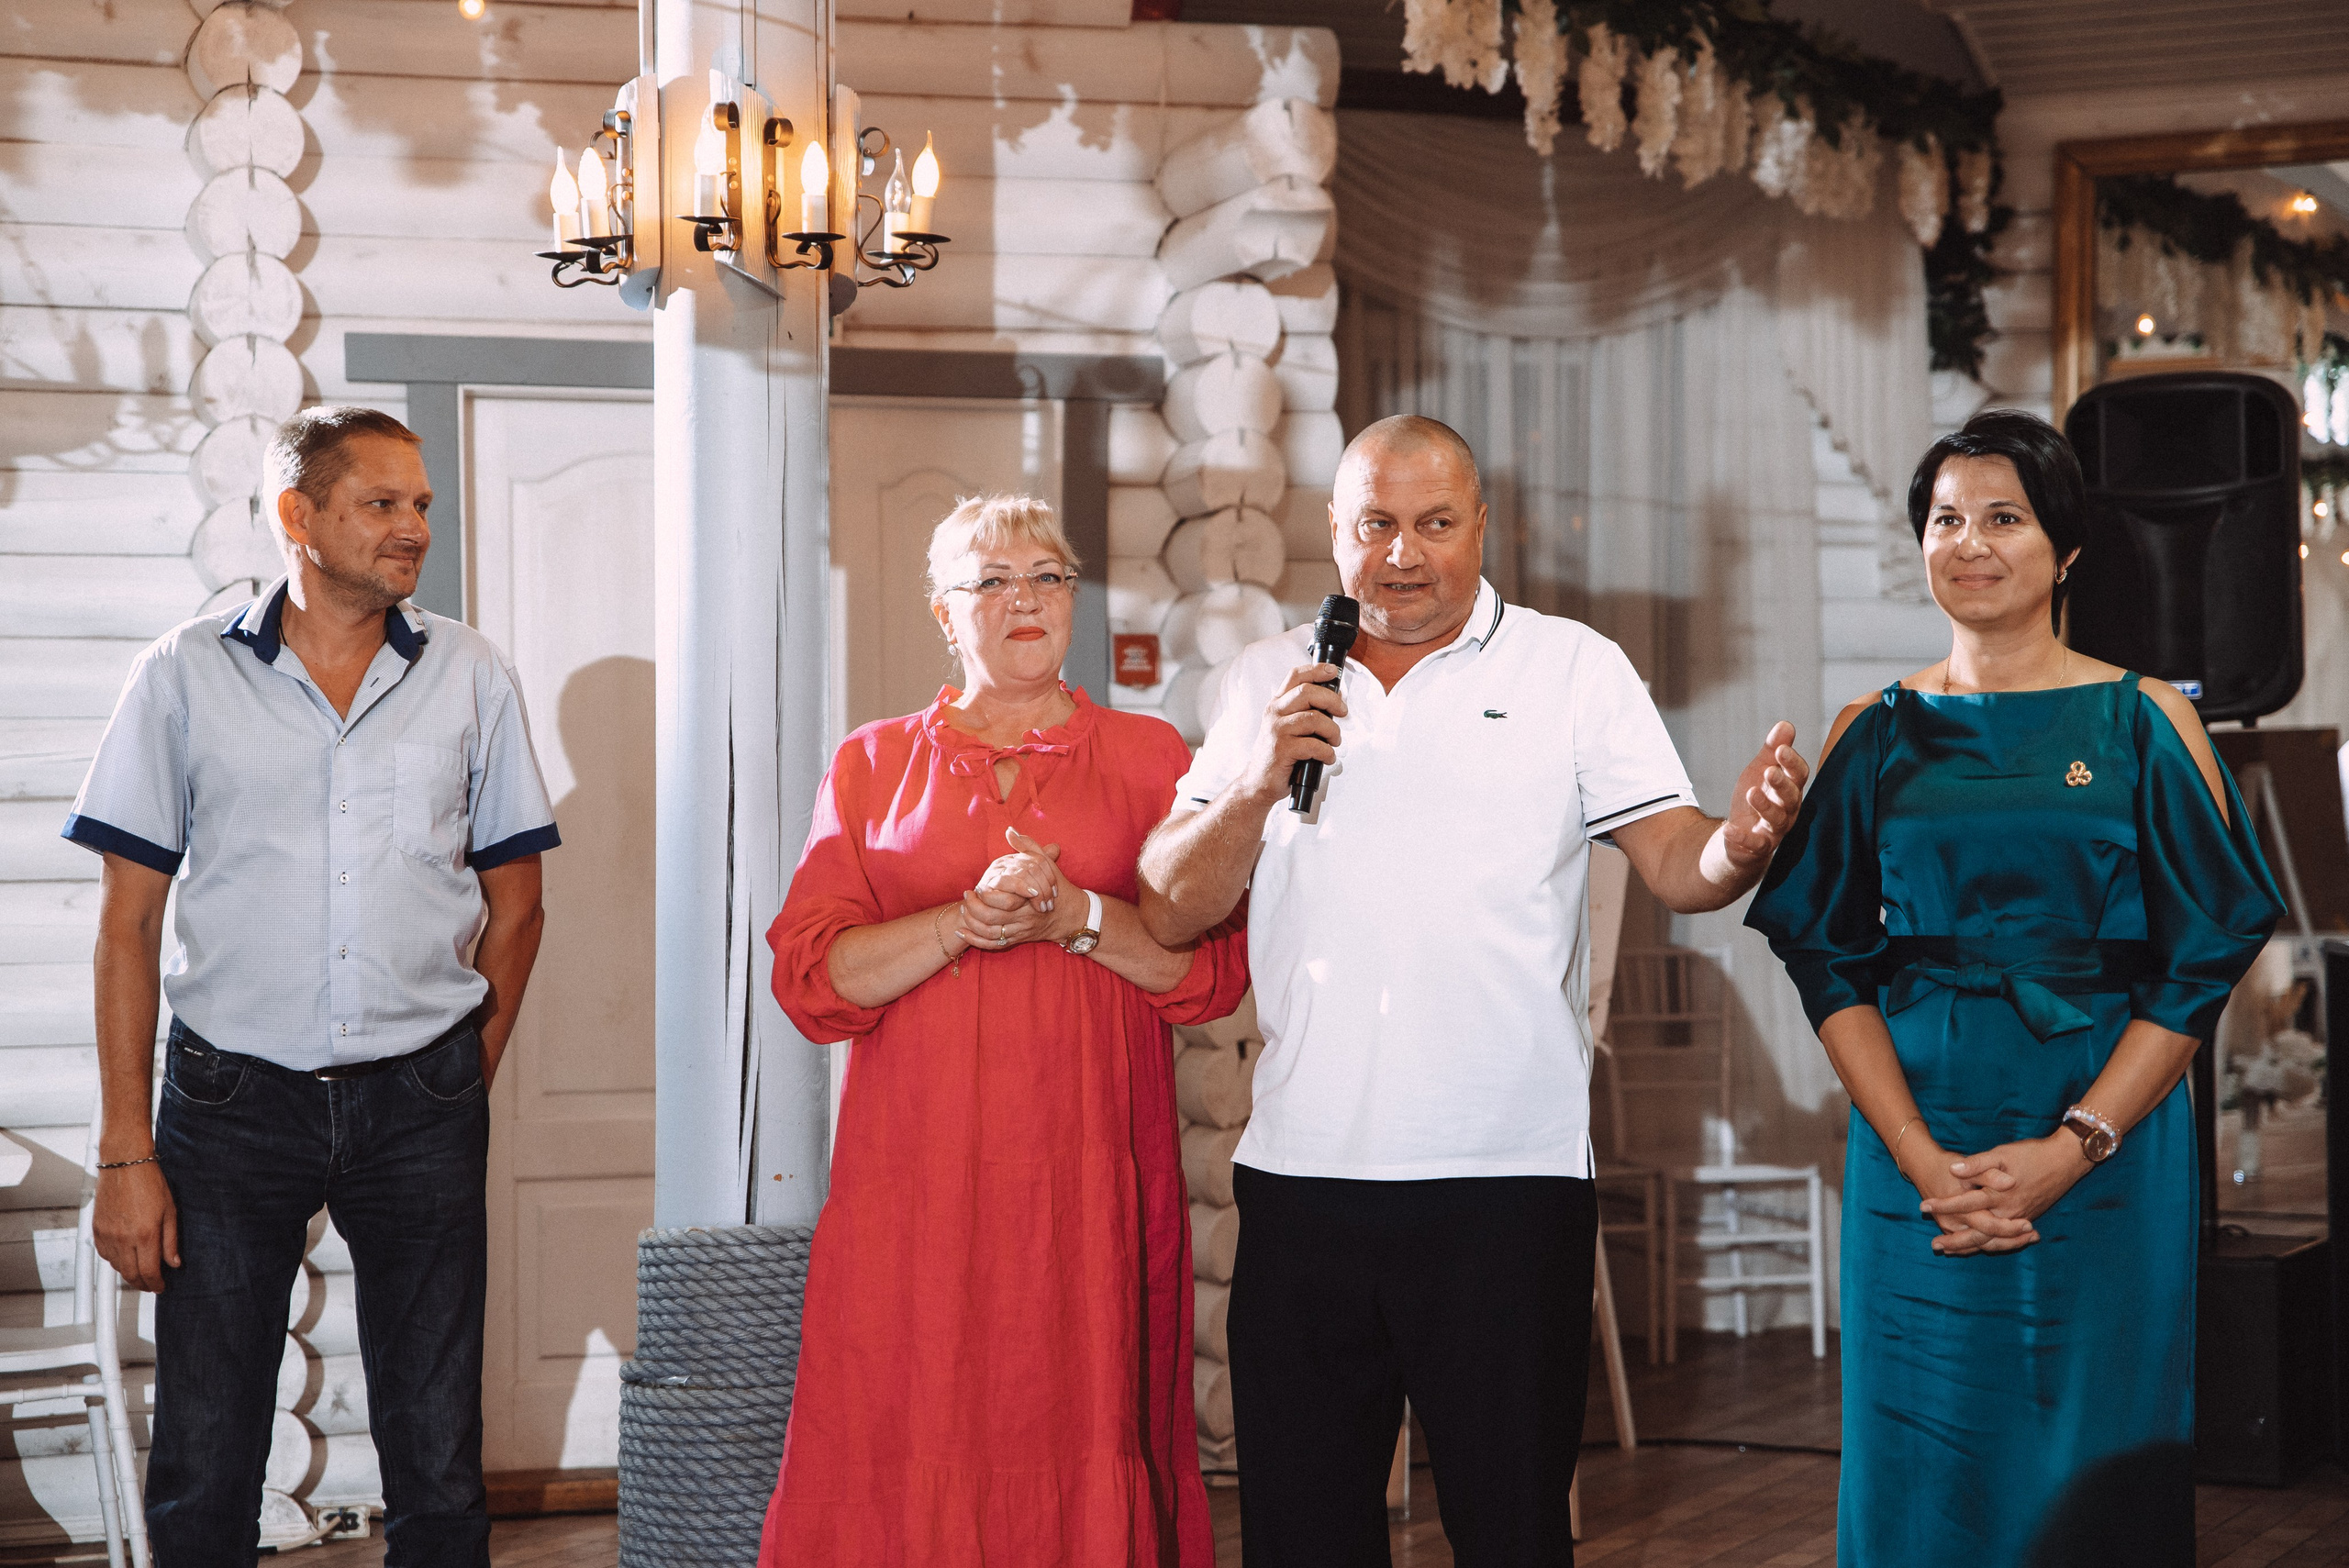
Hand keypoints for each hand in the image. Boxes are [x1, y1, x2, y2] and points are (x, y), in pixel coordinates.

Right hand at [94, 1160, 177, 1292]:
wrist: (125, 1164)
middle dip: (142, 1283)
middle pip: (130, 1274)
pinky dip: (115, 1260)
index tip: (160, 1287)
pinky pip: (104, 1254)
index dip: (155, 1284)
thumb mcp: (170, 1211)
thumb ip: (171, 1241)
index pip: (149, 1271)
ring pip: (116, 1266)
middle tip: (151, 1284)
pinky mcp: (96, 1229)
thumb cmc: (150, 1183)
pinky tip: (124, 1257)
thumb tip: (174, 1263)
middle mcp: (123, 1238)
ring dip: (128, 1273)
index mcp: (145, 1235)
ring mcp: (107, 1235)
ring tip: (140, 1271)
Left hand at [957, 829, 1078, 949]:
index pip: (1004, 900)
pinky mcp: (1017, 939)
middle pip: (992, 918)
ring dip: (972, 924)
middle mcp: (1024, 917)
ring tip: (963, 911)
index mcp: (1030, 898)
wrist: (1071, 915)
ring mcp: (1020, 930)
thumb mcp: (1045, 864)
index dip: (986, 895)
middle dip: (974, 909)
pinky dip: (975, 942)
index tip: (976, 887)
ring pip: (990, 933)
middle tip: (966, 896)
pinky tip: (961, 933)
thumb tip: (1010, 831)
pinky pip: (992, 945)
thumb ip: (1027, 846)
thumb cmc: (1057, 887)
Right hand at [1236, 663, 1346, 808]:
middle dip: (1332, 700)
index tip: (1332, 672)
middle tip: (1342, 712)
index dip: (1316, 670)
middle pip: (1308, 692)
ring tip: (1334, 741)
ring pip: (1315, 718)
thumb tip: (1333, 702)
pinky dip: (1327, 753)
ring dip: (1332, 731)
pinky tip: (1326, 757)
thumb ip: (1304, 712)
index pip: (1296, 676)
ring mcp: (1277, 730)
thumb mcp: (1286, 726)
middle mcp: (1275, 713)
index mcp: (1277, 704)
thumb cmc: (1277, 755)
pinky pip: (1314, 745)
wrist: (1258, 782)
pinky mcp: (1282, 749)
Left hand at [1718, 721, 1808, 870]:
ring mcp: (1774, 830)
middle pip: (1791, 798)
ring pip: (1776, 820)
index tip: (1781, 749)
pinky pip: (1754, 844)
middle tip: (1770, 772)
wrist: (1739, 836)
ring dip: (1765, 806)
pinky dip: (1742, 837)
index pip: (1799, 775)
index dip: (1792, 763)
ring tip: (1751, 793)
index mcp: (1790, 789)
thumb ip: (1772, 750)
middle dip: (1781, 784)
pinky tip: (1729, 829)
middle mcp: (1787, 811)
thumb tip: (1785, 725)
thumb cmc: (1756, 798)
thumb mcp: (1760, 770)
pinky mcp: (1758, 847)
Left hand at [1921, 1135, 2091, 1254]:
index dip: (1943, 1205)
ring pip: (1992, 1241)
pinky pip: (2006, 1240)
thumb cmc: (2031, 1153)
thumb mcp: (2001, 1153)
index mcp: (1998, 1194)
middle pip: (1977, 1232)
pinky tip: (1980, 1247)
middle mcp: (2008, 1211)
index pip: (1964, 1203)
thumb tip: (1952, 1169)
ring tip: (1951, 1251)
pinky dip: (1991, 1246)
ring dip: (1970, 1247)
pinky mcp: (2028, 1219)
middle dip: (1955, 1239)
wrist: (2065, 1160)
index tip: (1923, 1206)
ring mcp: (2020, 1218)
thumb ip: (1976, 1163)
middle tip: (1934, 1245)